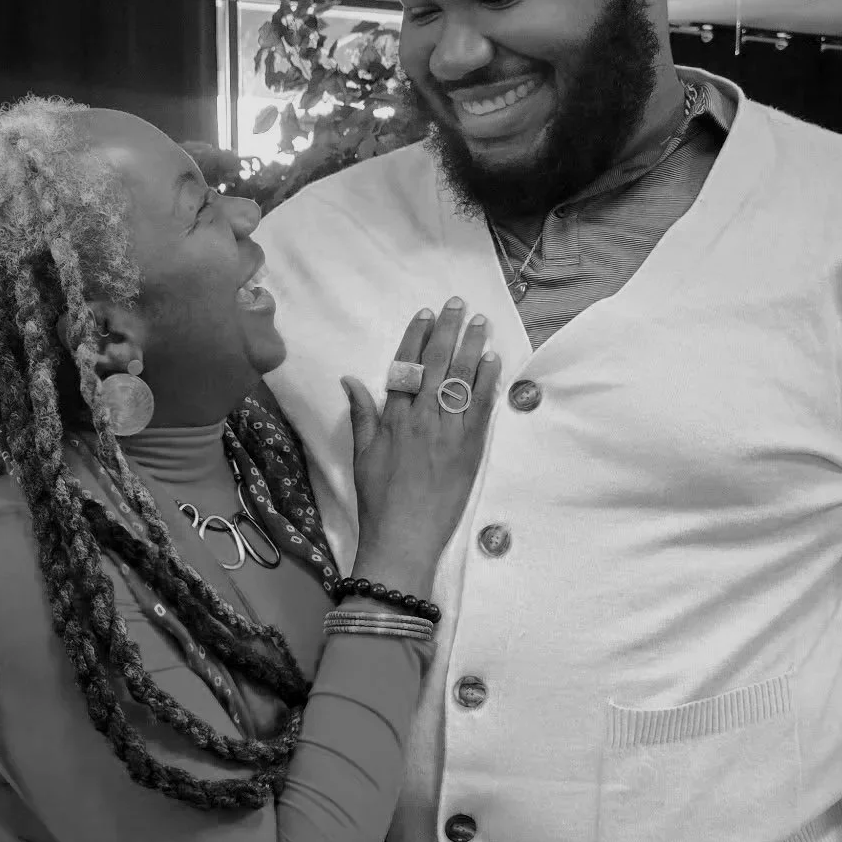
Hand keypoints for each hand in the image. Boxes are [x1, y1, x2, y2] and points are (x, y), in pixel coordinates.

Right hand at [342, 300, 500, 599]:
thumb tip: (349, 379)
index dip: (416, 336)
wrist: (404, 538)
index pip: (405, 365)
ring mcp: (448, 433)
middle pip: (436, 364)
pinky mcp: (469, 450)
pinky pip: (480, 408)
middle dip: (447, 330)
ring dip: (472, 347)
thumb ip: (361, 414)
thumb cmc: (379, 500)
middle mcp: (421, 419)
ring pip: (461, 379)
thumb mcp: (361, 454)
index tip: (426, 313)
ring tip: (480, 322)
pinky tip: (492, 360)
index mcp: (392, 418)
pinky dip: (487, 382)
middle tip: (458, 304)